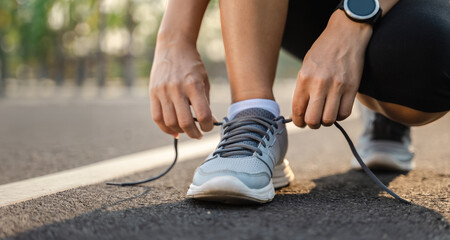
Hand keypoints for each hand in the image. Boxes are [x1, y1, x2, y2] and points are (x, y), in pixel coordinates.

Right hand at [149, 40, 213, 138]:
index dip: (208, 126)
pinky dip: (165, 128)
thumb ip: (206, 103)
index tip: (209, 127)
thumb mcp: (204, 81)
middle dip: (194, 134)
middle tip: (198, 135)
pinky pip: (157, 117)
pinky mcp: (153, 93)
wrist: (173, 46)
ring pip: (170, 122)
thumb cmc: (192, 65)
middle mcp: (177, 89)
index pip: (203, 115)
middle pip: (185, 122)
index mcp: (193, 85)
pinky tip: (174, 130)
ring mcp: (163, 91)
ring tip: (186, 131)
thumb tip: (210, 123)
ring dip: (180, 131)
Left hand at [291, 11, 372, 128]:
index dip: (298, 121)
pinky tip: (337, 109)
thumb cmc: (323, 51)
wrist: (346, 34)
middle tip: (313, 121)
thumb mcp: (306, 66)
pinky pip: (345, 113)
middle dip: (311, 124)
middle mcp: (320, 84)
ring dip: (326, 121)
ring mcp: (337, 87)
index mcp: (304, 78)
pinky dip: (340, 115)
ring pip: (329, 120)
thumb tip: (299, 112)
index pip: (298, 110)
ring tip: (326, 114)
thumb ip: (303, 88)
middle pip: (313, 120)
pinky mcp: (352, 88)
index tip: (300, 122)